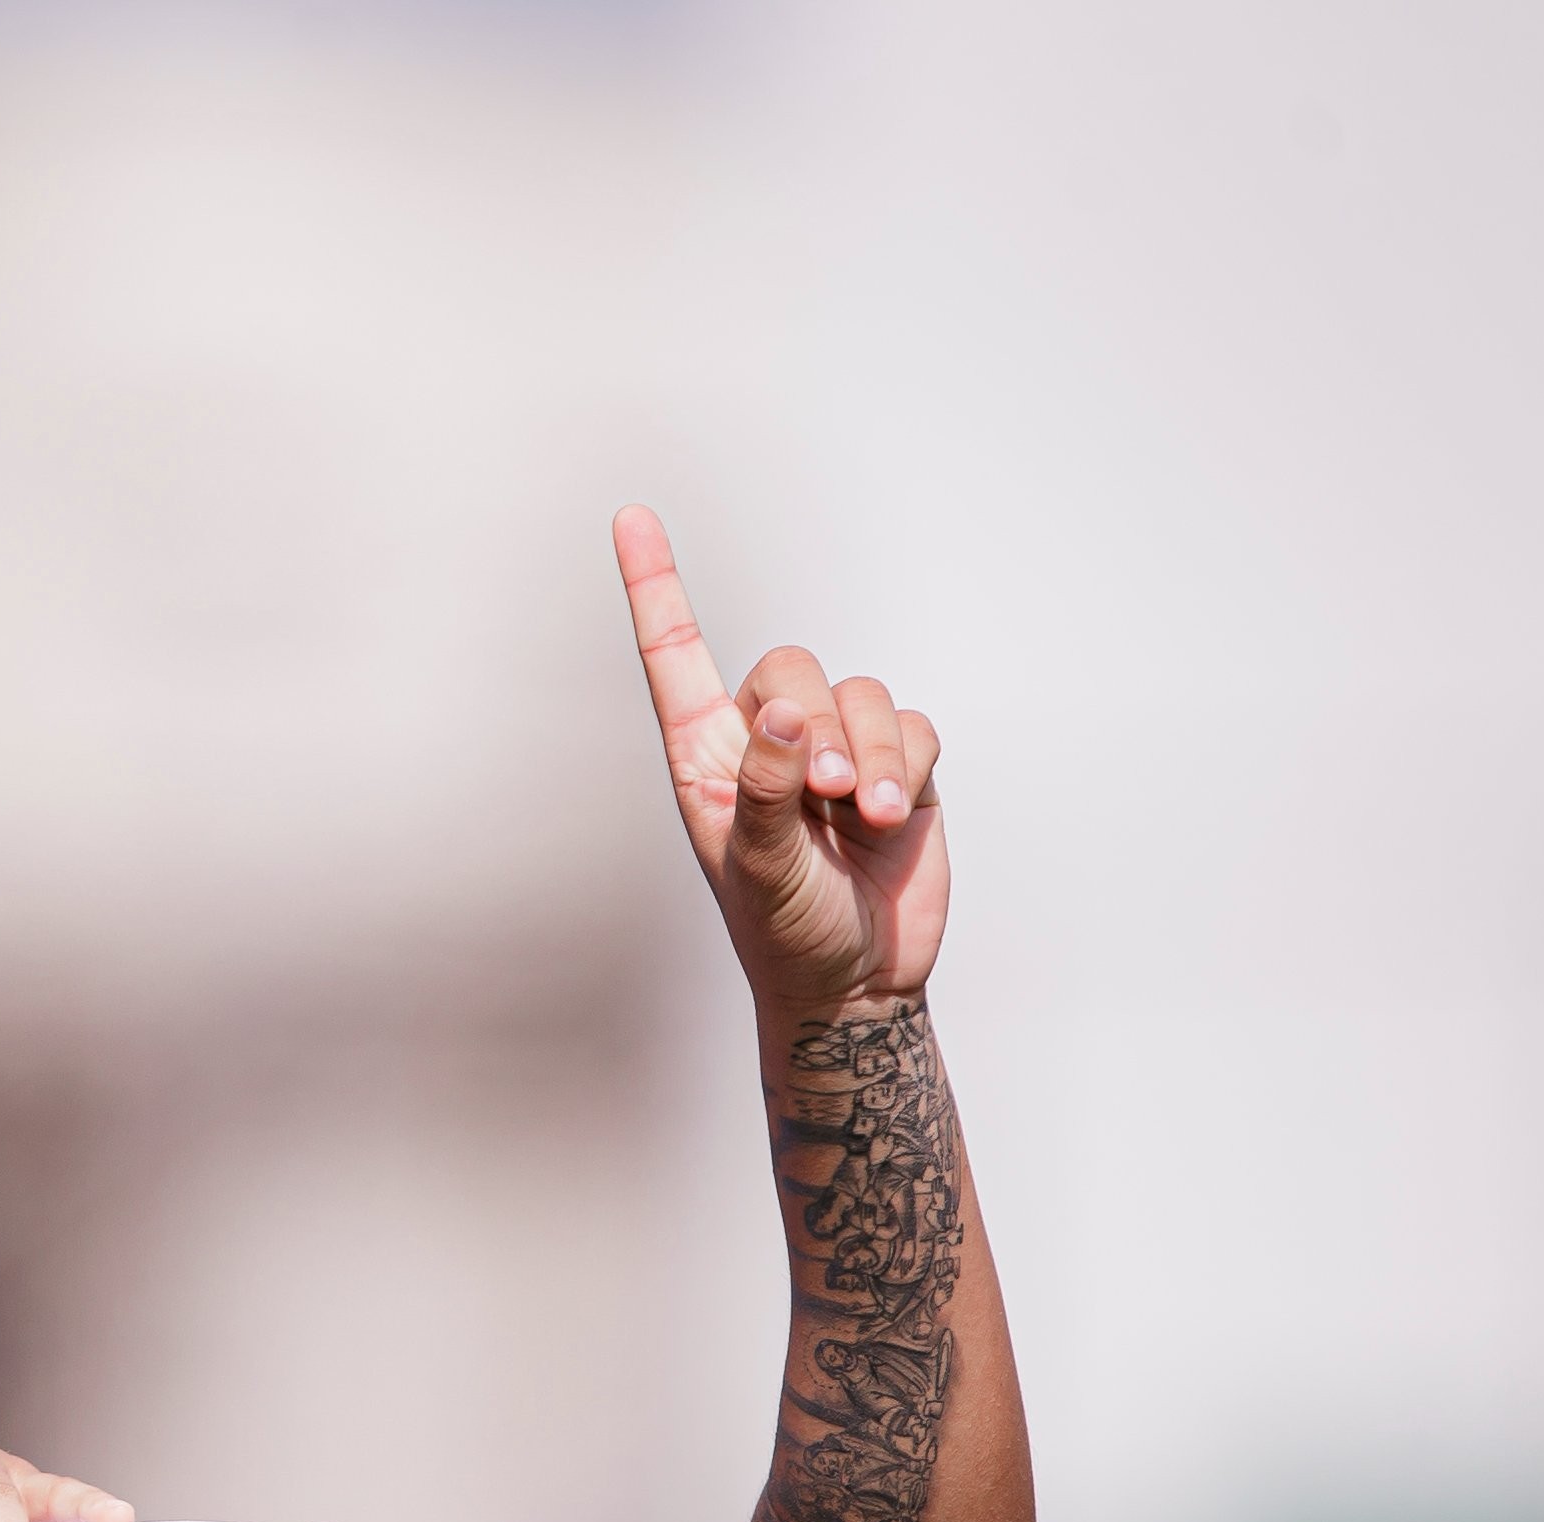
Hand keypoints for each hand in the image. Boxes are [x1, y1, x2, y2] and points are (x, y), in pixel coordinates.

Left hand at [615, 506, 946, 1019]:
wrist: (857, 983)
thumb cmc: (785, 934)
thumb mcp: (759, 870)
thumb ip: (765, 791)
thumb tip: (783, 710)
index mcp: (709, 759)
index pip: (676, 656)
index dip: (655, 586)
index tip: (628, 516)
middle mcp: (769, 742)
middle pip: (791, 664)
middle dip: (817, 721)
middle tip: (823, 793)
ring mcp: (837, 751)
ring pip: (860, 694)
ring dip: (869, 755)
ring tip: (861, 819)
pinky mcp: (900, 767)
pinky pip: (915, 726)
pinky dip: (907, 766)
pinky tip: (890, 818)